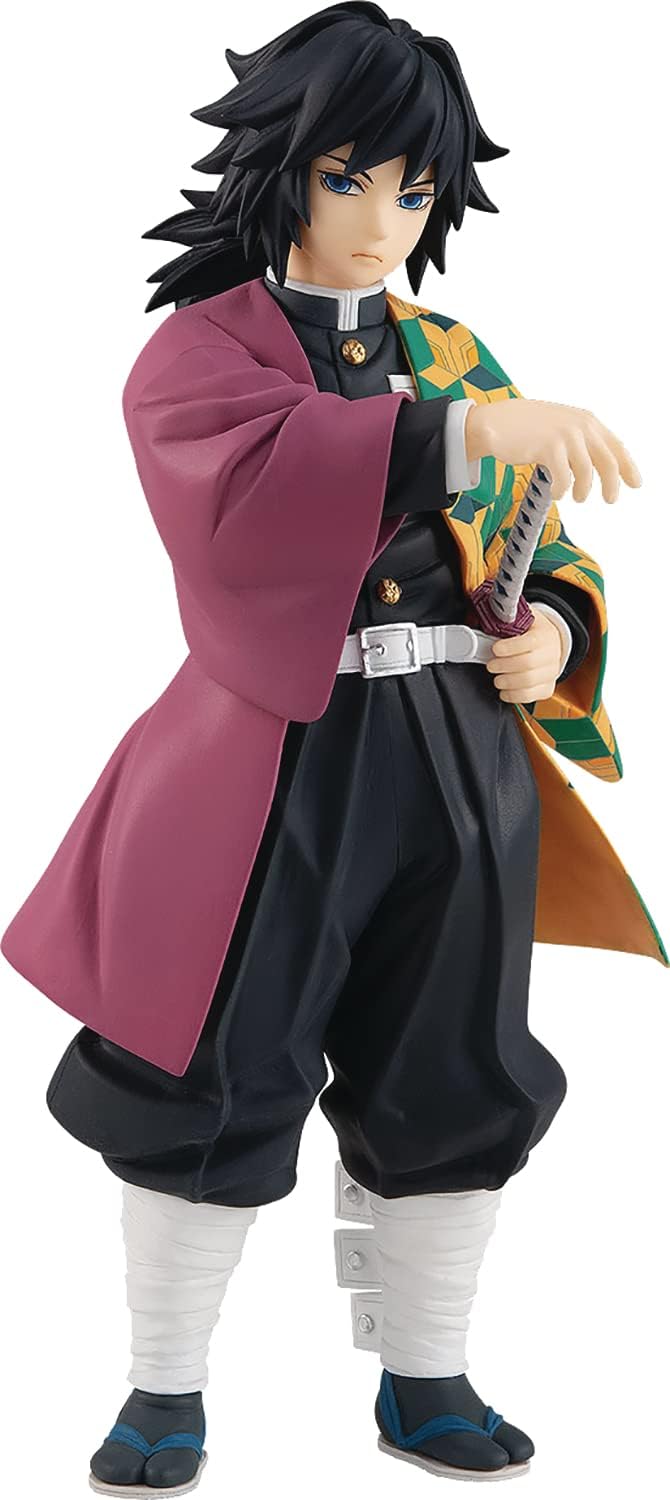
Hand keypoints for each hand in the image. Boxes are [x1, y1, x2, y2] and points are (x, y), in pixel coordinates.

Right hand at [465, 398, 641, 503]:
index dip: (628, 467)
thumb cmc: (527, 428)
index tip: (636, 484)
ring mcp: (564, 435)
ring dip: (584, 490)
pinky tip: (558, 492)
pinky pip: (563, 477)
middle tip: (610, 499)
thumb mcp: (561, 427)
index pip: (616, 446)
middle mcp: (579, 425)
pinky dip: (562, 489)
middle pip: (607, 462)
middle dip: (611, 485)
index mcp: (586, 420)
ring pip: (586, 473)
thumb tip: (602, 466)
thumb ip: (582, 440)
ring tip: (578, 497)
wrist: (496, 422)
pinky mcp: (548, 447)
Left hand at [485, 607, 562, 702]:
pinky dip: (513, 696)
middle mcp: (551, 654)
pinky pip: (530, 696)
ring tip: (497, 679)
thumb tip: (484, 623)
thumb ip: (505, 621)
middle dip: (504, 666)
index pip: (530, 642)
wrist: (551, 642)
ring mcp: (551, 673)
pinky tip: (504, 691)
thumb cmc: (532, 631)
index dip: (509, 647)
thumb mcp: (521, 619)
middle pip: (528, 664)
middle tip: (491, 665)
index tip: (495, 649)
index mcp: (544, 635)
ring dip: (507, 682)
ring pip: (529, 683)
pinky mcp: (547, 688)